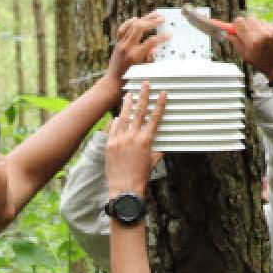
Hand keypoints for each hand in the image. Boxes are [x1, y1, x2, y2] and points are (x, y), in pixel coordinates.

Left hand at [105, 12, 170, 84]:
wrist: (113, 81)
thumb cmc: (129, 79)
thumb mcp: (142, 71)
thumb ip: (149, 59)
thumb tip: (155, 49)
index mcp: (135, 56)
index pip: (151, 42)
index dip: (161, 38)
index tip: (169, 35)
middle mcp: (127, 47)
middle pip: (140, 27)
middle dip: (152, 21)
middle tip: (162, 18)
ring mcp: (121, 44)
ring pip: (132, 25)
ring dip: (144, 18)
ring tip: (154, 14)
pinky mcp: (117, 43)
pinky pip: (123, 28)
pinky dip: (130, 22)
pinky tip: (137, 18)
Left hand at [105, 82, 166, 198]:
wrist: (125, 188)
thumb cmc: (140, 178)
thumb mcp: (151, 164)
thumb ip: (156, 153)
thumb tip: (161, 150)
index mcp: (146, 141)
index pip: (155, 118)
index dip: (159, 104)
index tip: (162, 93)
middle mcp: (133, 137)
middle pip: (139, 112)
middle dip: (143, 96)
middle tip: (145, 84)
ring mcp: (120, 140)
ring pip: (124, 117)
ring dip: (127, 104)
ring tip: (129, 94)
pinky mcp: (110, 144)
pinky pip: (113, 128)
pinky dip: (115, 121)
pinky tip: (117, 115)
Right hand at [227, 17, 272, 81]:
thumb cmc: (262, 64)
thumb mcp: (246, 56)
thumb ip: (236, 43)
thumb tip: (228, 33)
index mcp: (253, 41)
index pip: (239, 22)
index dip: (236, 25)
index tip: (235, 28)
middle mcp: (263, 33)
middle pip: (249, 19)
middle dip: (246, 25)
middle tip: (247, 34)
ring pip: (259, 21)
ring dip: (256, 27)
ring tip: (259, 38)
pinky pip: (268, 24)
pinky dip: (266, 29)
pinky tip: (268, 38)